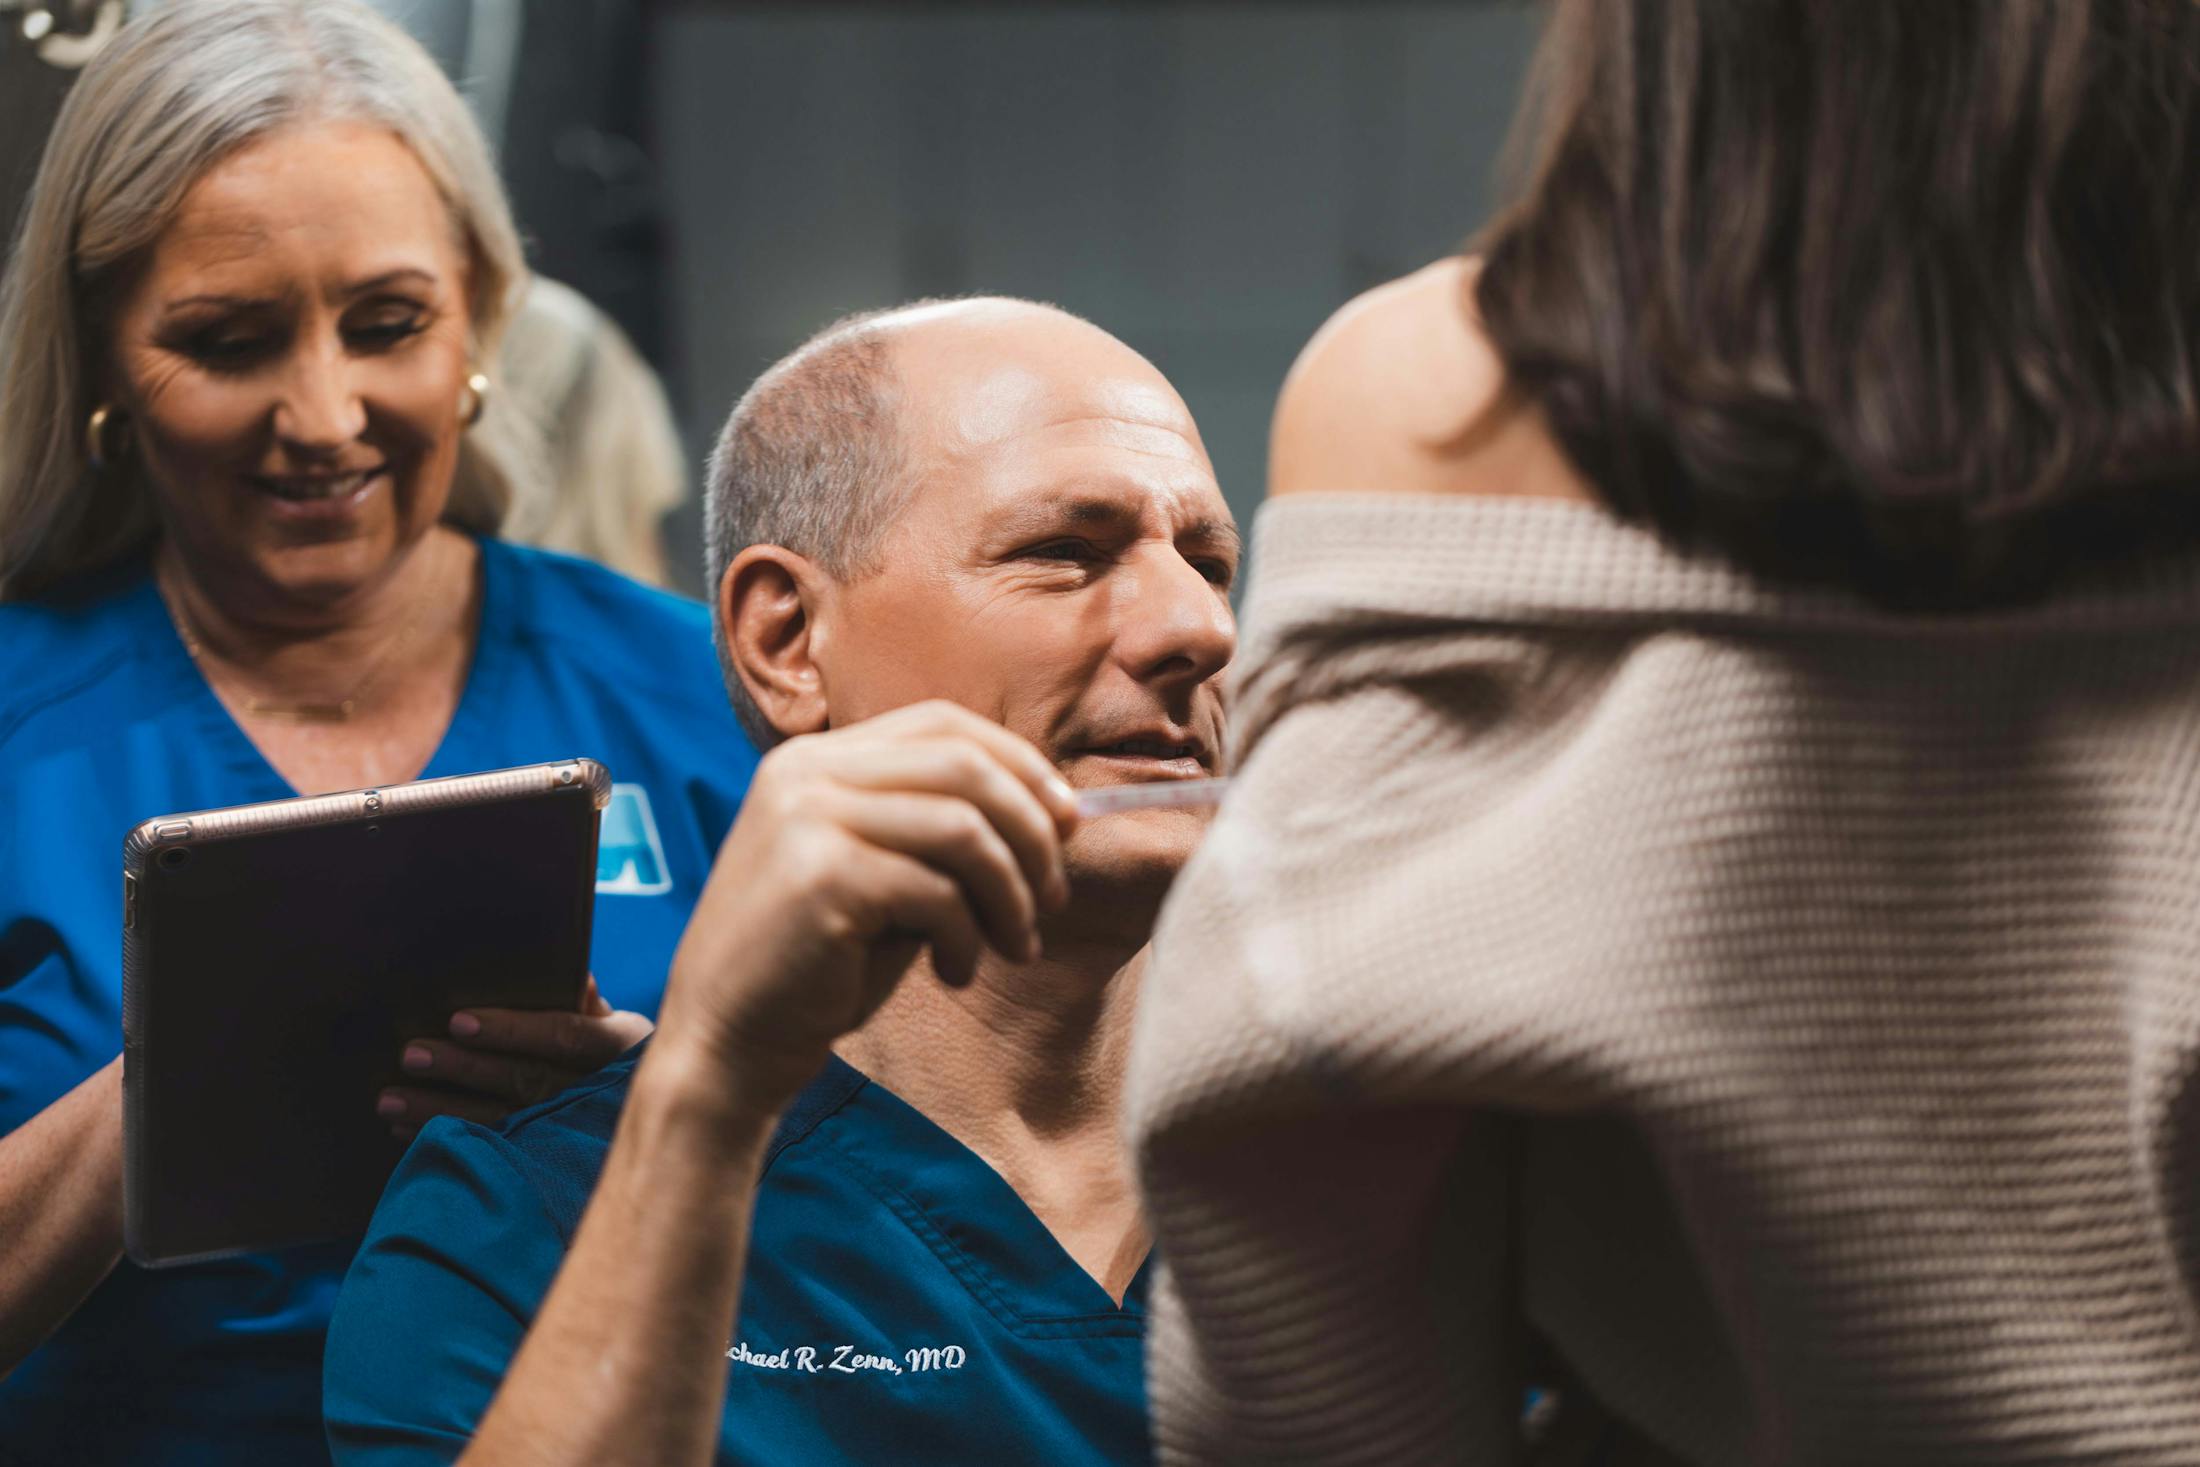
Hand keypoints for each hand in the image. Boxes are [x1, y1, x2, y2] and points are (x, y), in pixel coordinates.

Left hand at [379, 976, 653, 1137]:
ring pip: (502, 1120)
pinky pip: (491, 1148)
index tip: (459, 1022)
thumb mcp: (618, 1029)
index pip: (562, 1036)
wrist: (644, 1120)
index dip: (512, 1030)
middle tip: (411, 1054)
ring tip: (390, 1100)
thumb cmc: (618, 1059)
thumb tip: (578, 979)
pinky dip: (447, 1136)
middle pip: (524, 1079)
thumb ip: (590, 1007)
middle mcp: (595, 1091)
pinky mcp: (542, 1159)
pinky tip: (407, 1129)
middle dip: (464, 1068)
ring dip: (442, 1109)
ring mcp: (569, 1131)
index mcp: (617, 1047)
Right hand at [653, 700, 1077, 1117]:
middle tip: (1052, 898)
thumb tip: (1056, 812)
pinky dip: (969, 938)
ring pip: (963, 828)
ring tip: (1015, 945)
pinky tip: (956, 973)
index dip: (1021, 764)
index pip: (943, 723)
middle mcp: (805, 772)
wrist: (728, 1040)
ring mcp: (807, 818)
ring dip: (1011, 893)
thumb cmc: (819, 963)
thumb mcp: (883, 875)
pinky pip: (938, 893)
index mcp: (817, 759)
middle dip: (1032, 832)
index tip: (1067, 822)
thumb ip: (942, 832)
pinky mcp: (819, 877)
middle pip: (964, 765)